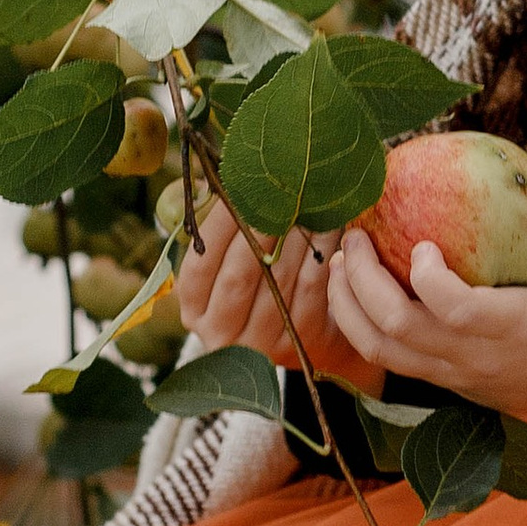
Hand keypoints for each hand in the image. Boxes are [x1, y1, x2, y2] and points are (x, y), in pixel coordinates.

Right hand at [174, 198, 378, 392]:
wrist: (305, 338)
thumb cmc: (260, 286)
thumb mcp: (229, 265)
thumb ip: (220, 230)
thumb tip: (216, 182)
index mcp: (195, 309)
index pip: (201, 264)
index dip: (218, 224)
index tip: (237, 187)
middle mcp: (221, 332)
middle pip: (239, 275)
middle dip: (259, 228)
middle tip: (278, 190)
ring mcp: (262, 342)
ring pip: (278, 279)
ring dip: (295, 235)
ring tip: (308, 199)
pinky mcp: (302, 341)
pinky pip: (312, 287)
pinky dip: (322, 252)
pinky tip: (330, 224)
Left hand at [320, 158, 526, 444]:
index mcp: (510, 327)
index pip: (456, 311)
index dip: (428, 279)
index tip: (420, 243)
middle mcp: (471, 355)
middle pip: (397, 327)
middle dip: (363, 279)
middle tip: (355, 235)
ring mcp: (448, 372)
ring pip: (379, 348)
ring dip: (347, 303)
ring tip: (339, 259)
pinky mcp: (436, 379)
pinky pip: (384, 355)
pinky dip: (358, 321)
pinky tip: (353, 285)